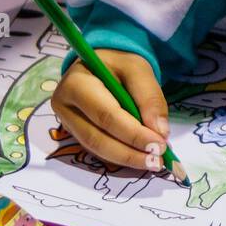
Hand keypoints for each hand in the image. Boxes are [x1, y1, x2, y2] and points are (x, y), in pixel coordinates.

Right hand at [50, 52, 168, 170]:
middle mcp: (65, 106)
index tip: (159, 145)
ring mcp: (67, 122)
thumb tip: (159, 132)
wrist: (102, 64)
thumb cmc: (118, 64)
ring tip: (153, 161)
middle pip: (97, 138)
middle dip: (129, 153)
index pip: (106, 115)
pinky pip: (98, 150)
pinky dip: (120, 156)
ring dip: (126, 159)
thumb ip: (150, 98)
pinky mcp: (76, 133)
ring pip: (96, 149)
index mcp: (76, 84)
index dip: (133, 134)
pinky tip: (140, 157)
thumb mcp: (138, 69)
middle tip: (157, 160)